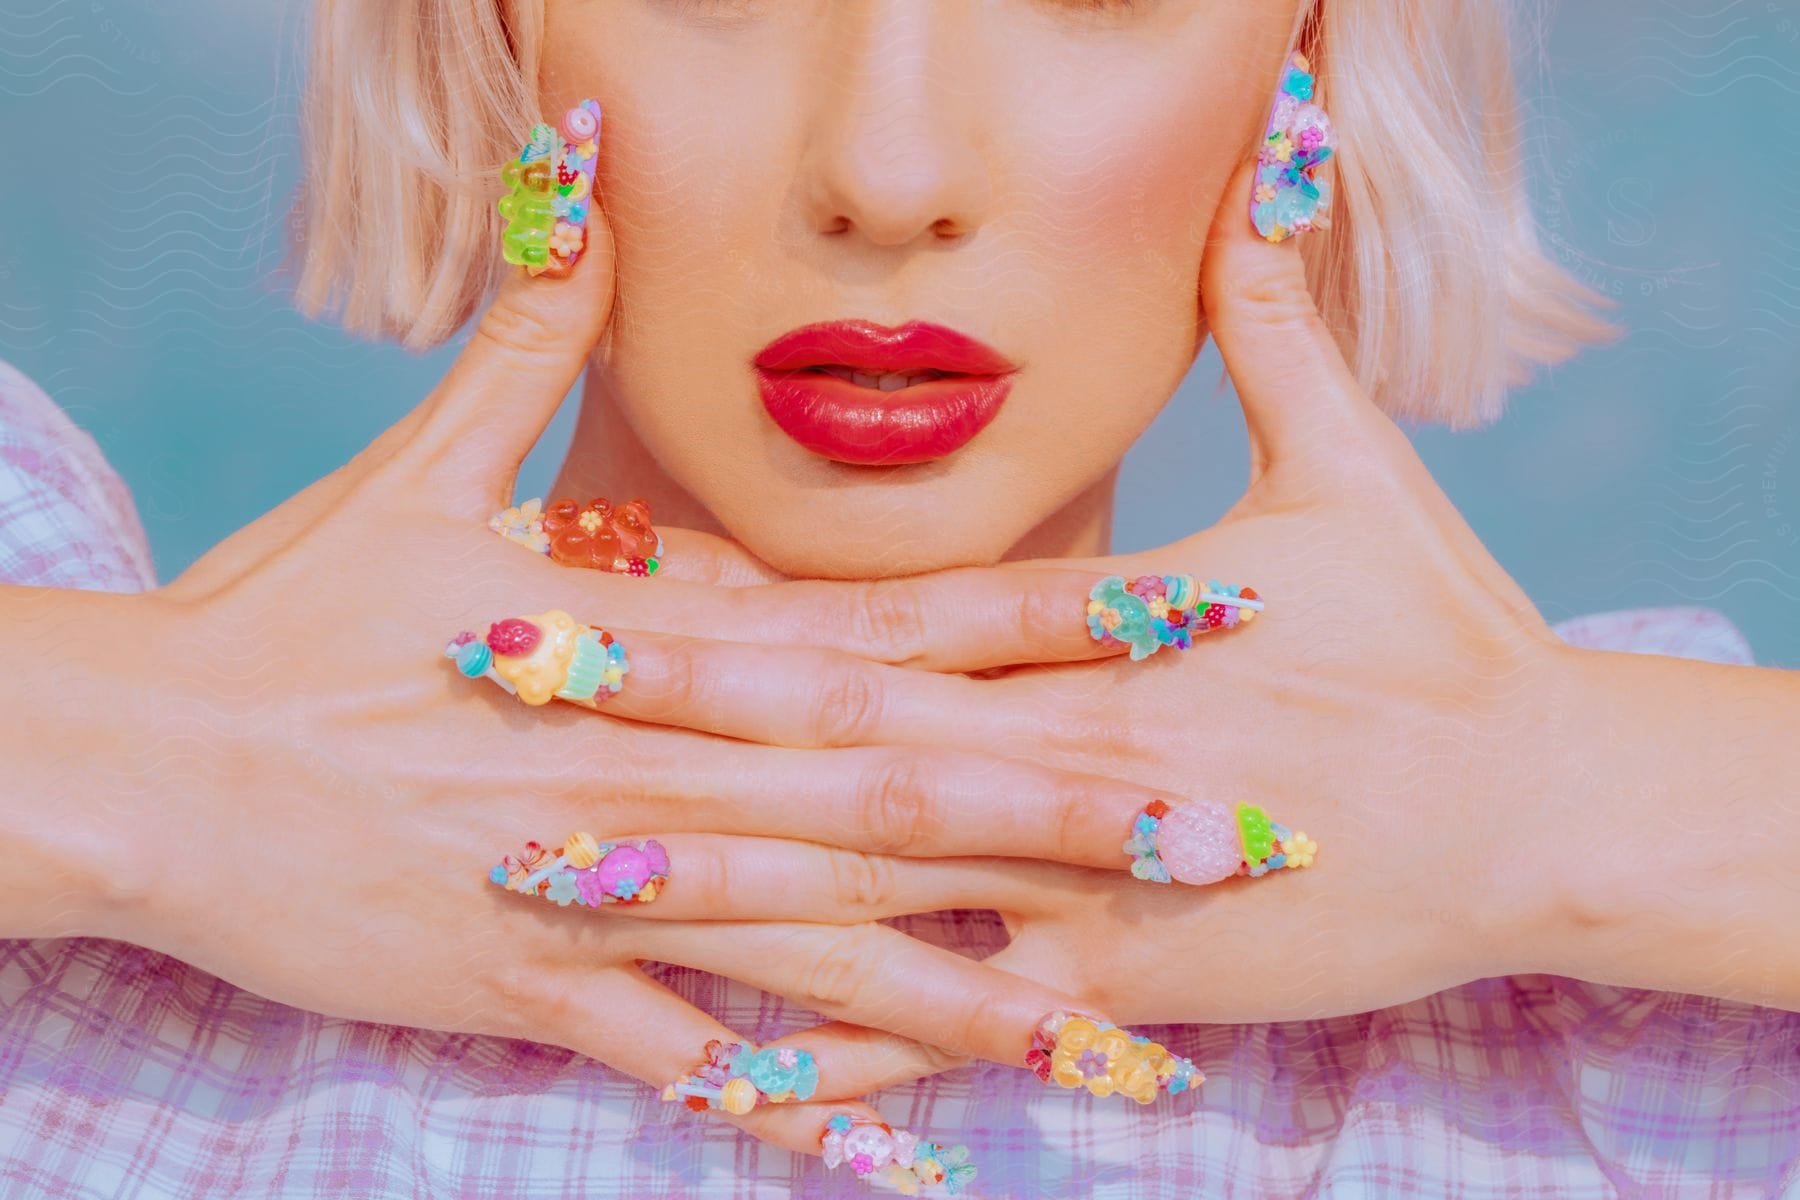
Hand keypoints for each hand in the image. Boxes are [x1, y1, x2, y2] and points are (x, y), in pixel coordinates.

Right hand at [82, 187, 1143, 1158]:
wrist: (142, 759)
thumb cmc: (288, 613)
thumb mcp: (419, 468)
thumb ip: (533, 340)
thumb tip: (581, 178)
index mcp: (649, 642)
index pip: (884, 629)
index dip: (1043, 627)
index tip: (1179, 628)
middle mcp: (651, 768)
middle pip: (892, 794)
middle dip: (1065, 819)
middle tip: (1223, 839)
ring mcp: (593, 891)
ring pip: (817, 948)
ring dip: (969, 993)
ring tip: (1110, 1040)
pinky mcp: (522, 989)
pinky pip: (676, 1062)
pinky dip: (781, 1105)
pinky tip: (888, 1157)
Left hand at [573, 154, 1585, 1039]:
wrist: (1549, 809)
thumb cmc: (1450, 636)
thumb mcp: (1355, 465)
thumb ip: (1275, 323)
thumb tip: (1269, 166)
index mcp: (1100, 633)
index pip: (877, 615)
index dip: (725, 602)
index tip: (588, 585)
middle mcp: (1067, 756)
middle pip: (832, 738)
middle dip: (660, 720)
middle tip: (502, 699)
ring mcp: (1087, 887)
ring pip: (870, 891)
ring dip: (709, 887)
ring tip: (558, 882)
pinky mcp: (1125, 993)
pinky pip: (959, 1030)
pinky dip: (844, 1052)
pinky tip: (726, 1067)